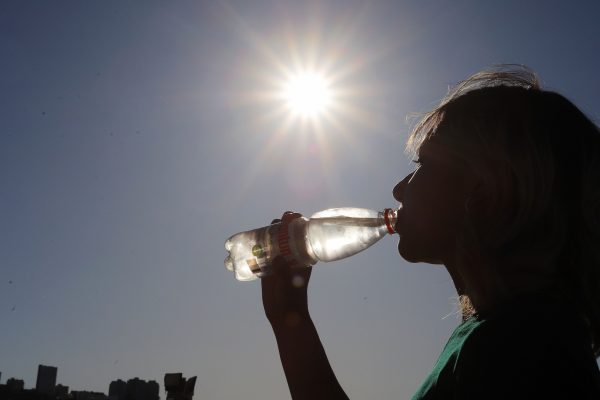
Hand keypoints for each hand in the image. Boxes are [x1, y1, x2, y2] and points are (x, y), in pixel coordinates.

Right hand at [262, 212, 312, 326]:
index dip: (298, 223)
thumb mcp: (289, 284)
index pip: (301, 235)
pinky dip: (255, 248)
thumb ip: (284, 272)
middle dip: (281, 226)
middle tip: (275, 223)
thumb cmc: (291, 299)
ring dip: (266, 235)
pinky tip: (246, 243)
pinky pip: (261, 254)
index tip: (292, 216)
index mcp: (302, 257)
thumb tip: (277, 258)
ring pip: (272, 243)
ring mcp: (278, 262)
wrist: (284, 315)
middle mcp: (291, 257)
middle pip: (286, 235)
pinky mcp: (267, 269)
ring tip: (259, 231)